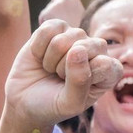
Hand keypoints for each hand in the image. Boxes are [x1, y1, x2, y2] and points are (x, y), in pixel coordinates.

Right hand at [3, 20, 121, 128]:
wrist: (24, 100)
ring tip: (51, 69)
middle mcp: (96, 50)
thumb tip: (78, 49)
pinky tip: (41, 57)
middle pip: (85, 46)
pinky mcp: (56, 27)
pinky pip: (47, 30)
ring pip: (64, 39)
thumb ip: (80, 81)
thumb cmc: (52, 104)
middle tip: (59, 78)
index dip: (84, 78)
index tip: (73, 90)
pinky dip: (38, 47)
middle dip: (64, 68)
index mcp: (108, 71)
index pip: (105, 64)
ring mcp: (76, 36)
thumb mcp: (70, 104)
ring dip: (51, 60)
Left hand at [39, 0, 84, 26]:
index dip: (60, 0)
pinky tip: (52, 30)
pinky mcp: (47, 12)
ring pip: (47, 10)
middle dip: (53, 11)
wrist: (73, 40)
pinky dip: (44, 23)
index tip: (59, 9)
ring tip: (57, 27)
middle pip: (52, 3)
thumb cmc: (76, 29)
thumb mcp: (78, 12)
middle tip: (60, 24)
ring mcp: (56, 5)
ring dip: (49, 17)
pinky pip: (42, 17)